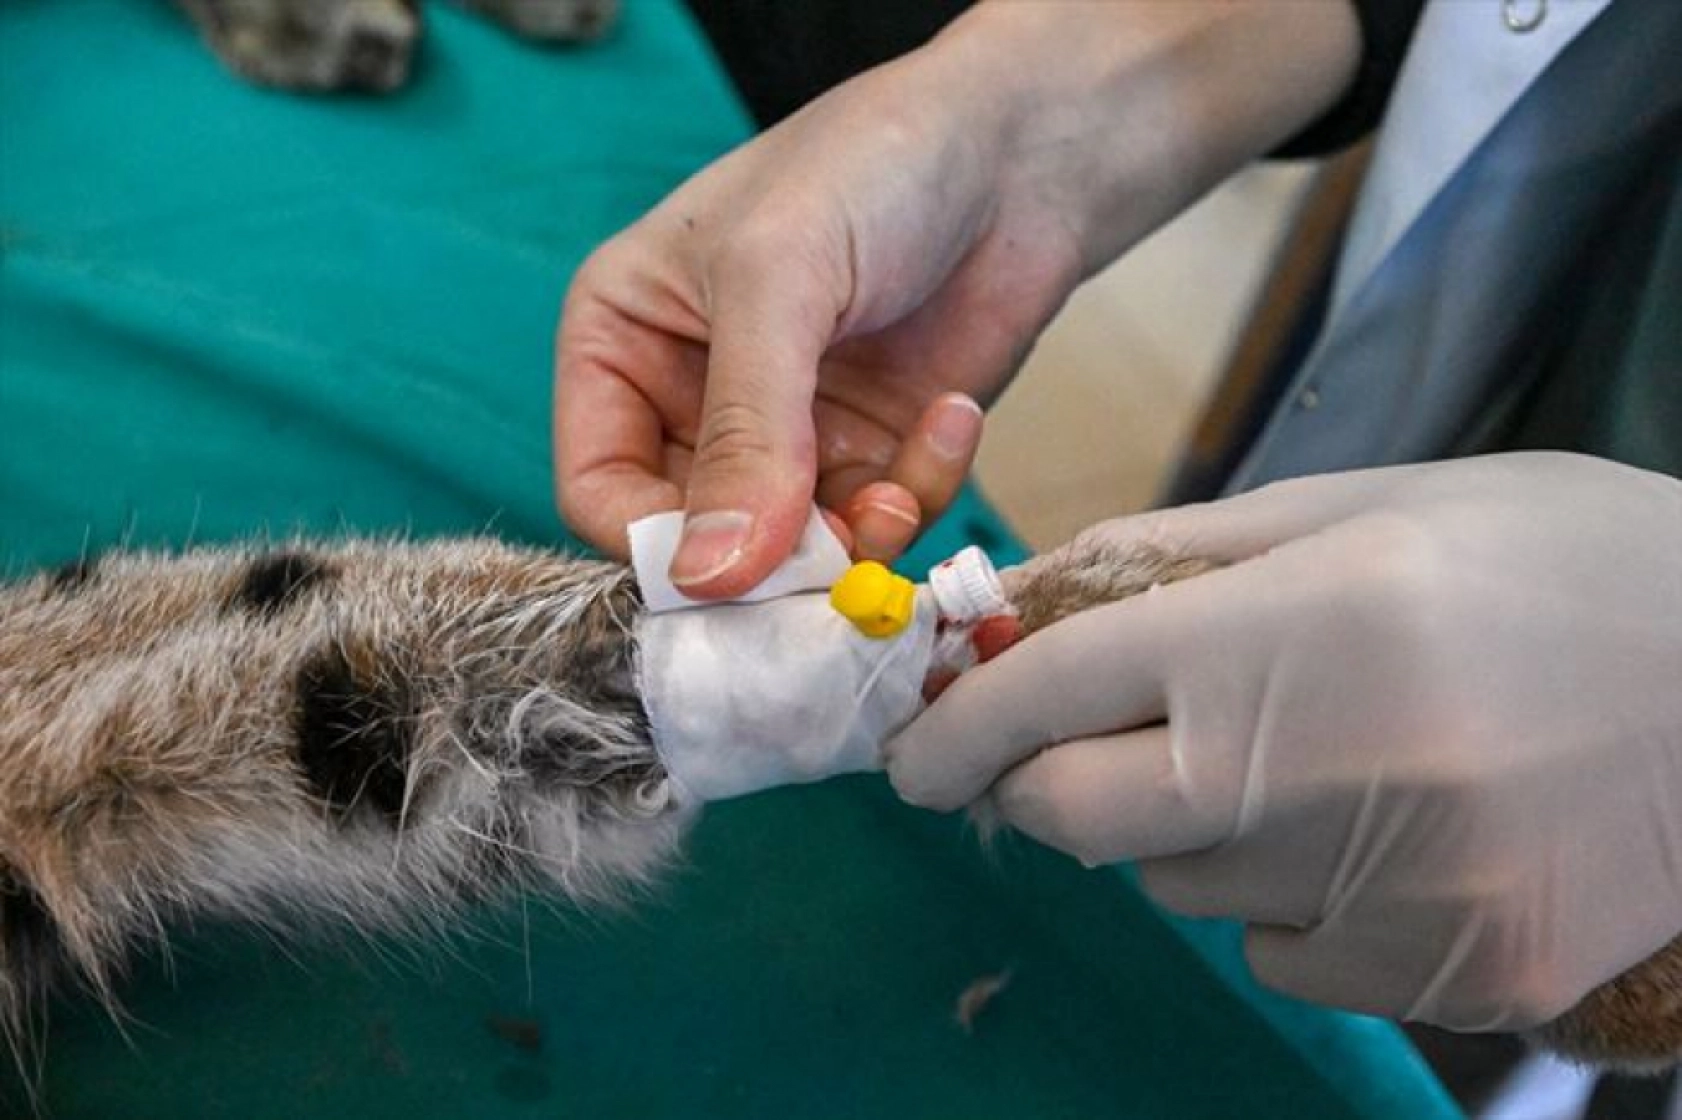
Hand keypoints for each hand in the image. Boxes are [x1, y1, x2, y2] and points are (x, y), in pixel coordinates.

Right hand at [553, 3, 1358, 596]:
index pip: (600, 491)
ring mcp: (785, 432)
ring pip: (793, 553)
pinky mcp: (868, 451)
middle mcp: (693, 399)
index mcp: (625, 342)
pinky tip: (951, 415)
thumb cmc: (871, 167)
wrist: (1019, 148)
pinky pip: (874, 524)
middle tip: (843, 548)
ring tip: (901, 482)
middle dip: (773, 558)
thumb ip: (746, 432)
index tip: (736, 573)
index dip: (658, 547)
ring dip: (857, 537)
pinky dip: (917, 492)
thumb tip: (710, 579)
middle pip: (698, 542)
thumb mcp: (781, 281)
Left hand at [886, 453, 1681, 1030]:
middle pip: (1075, 815)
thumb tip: (1037, 594)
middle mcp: (1313, 774)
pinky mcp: (1445, 974)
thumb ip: (1183, 552)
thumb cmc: (1552, 561)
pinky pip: (1282, 951)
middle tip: (1057, 747)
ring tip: (1281, 756)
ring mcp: (1381, 895)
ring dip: (1179, 827)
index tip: (912, 751)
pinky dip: (1282, 896)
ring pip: (1177, 886)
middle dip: (1034, 783)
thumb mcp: (1368, 509)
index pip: (1052, 691)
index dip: (959, 722)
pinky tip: (1366, 828)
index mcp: (1285, 631)